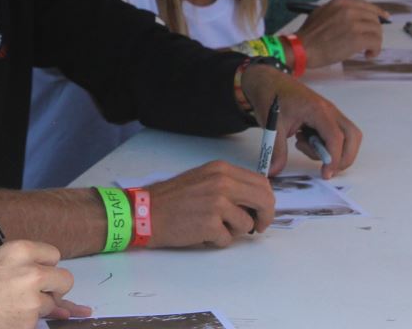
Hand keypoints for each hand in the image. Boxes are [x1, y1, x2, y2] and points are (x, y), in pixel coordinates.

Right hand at [0, 240, 89, 327]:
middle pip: (64, 279)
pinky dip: (25, 322)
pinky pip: (37, 322)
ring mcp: (32, 300)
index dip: (46, 265)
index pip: (53, 254)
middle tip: (39, 293)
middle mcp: (30, 273)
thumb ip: (19, 265)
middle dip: (54, 288)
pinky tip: (6, 317)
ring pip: (51, 305)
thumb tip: (42, 273)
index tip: (41, 271)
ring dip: (38, 307)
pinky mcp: (28, 323)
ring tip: (10, 306)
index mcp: (20, 251)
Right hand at [146, 159, 274, 245]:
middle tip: (257, 227)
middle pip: (264, 200)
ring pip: (247, 224)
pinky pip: (228, 240)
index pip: (261, 183)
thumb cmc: (172, 199)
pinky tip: (200, 233)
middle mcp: (222, 182)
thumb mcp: (203, 180)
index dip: (266, 201)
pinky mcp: (211, 224)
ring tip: (212, 227)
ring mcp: (217, 203)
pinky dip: (217, 241)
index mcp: (221, 169)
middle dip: (264, 217)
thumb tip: (254, 202)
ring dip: (234, 231)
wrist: (146, 211)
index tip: (260, 213)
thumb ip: (229, 185)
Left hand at [241, 65, 362, 178]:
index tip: (325, 174)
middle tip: (326, 168)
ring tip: (303, 144)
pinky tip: (303, 137)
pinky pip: (335, 133)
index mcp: (317, 110)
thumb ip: (276, 151)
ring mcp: (329, 112)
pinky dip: (325, 142)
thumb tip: (274, 171)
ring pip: (346, 136)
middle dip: (344, 157)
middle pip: (352, 137)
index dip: (334, 159)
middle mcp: (329, 110)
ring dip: (331, 149)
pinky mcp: (325, 115)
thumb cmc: (271, 97)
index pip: (336, 138)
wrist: (267, 80)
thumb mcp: (272, 126)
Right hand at [296, 0, 386, 68]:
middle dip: (375, 31)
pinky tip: (367, 55)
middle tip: (371, 42)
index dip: (378, 13)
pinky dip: (375, 50)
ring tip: (367, 50)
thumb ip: (338, 12)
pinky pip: (375, 42)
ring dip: (375, 42)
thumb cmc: (309, 36)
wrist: (302, 48)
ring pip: (377, 31)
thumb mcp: (321, 14)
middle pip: (374, 18)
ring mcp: (353, 24)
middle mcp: (348, 10)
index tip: (385, 19)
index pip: (366, 5)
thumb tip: (355, 18)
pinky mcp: (357, 38)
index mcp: (340, 3)